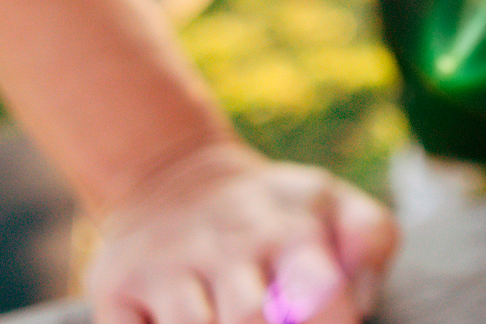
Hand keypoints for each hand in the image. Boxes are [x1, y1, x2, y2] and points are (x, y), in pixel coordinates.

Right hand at [86, 142, 397, 323]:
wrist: (172, 177)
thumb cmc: (272, 214)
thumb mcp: (333, 204)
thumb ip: (370, 239)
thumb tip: (360, 298)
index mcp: (291, 229)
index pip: (319, 293)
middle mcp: (227, 246)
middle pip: (248, 319)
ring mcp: (166, 268)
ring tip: (228, 319)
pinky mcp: (115, 291)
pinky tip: (181, 322)